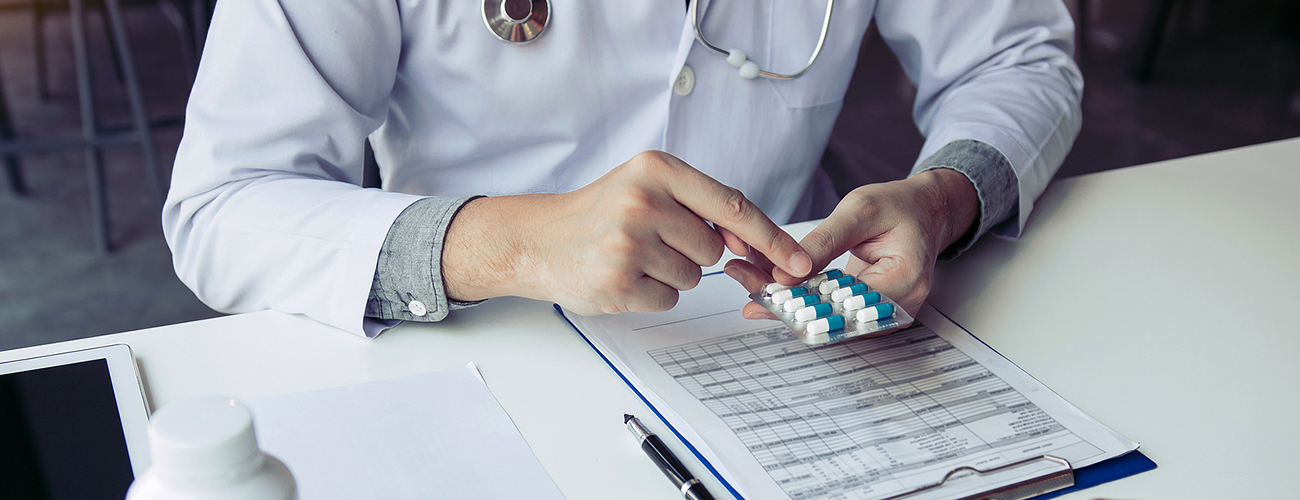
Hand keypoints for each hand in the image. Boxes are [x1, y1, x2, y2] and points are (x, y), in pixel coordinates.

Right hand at [441, 150, 811, 314]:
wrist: (538, 239)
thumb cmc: (601, 212)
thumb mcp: (648, 187)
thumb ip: (700, 205)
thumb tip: (757, 242)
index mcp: (656, 169)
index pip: (732, 205)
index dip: (771, 237)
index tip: (800, 260)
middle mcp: (642, 200)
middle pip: (713, 248)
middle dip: (692, 253)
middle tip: (651, 241)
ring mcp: (628, 241)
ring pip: (693, 276)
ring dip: (670, 274)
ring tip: (633, 257)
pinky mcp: (617, 280)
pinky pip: (668, 298)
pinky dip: (651, 294)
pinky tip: (623, 277)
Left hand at [724, 168, 978, 319]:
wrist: (924, 212)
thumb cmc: (898, 206)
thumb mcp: (859, 210)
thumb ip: (823, 244)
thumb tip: (785, 275)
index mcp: (903, 281)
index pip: (843, 306)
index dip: (801, 304)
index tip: (762, 296)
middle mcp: (898, 308)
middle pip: (831, 318)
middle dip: (786, 304)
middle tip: (745, 287)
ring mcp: (885, 315)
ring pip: (827, 318)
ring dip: (789, 302)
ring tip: (749, 281)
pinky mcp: (870, 312)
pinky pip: (832, 311)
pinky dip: (803, 297)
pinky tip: (771, 284)